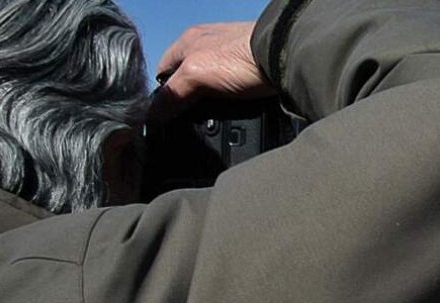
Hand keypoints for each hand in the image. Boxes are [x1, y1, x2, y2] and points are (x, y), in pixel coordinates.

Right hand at [150, 22, 272, 120]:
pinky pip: (231, 94)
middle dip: (186, 102)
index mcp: (188, 41)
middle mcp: (207, 48)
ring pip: (209, 89)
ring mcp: (230, 61)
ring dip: (208, 106)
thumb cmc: (238, 59)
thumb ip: (172, 93)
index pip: (163, 71)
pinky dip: (229, 106)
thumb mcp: (195, 74)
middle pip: (186, 80)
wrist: (286, 60)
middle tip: (189, 123)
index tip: (163, 116)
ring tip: (211, 125)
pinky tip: (232, 118)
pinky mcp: (251, 75)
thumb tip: (153, 115)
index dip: (161, 94)